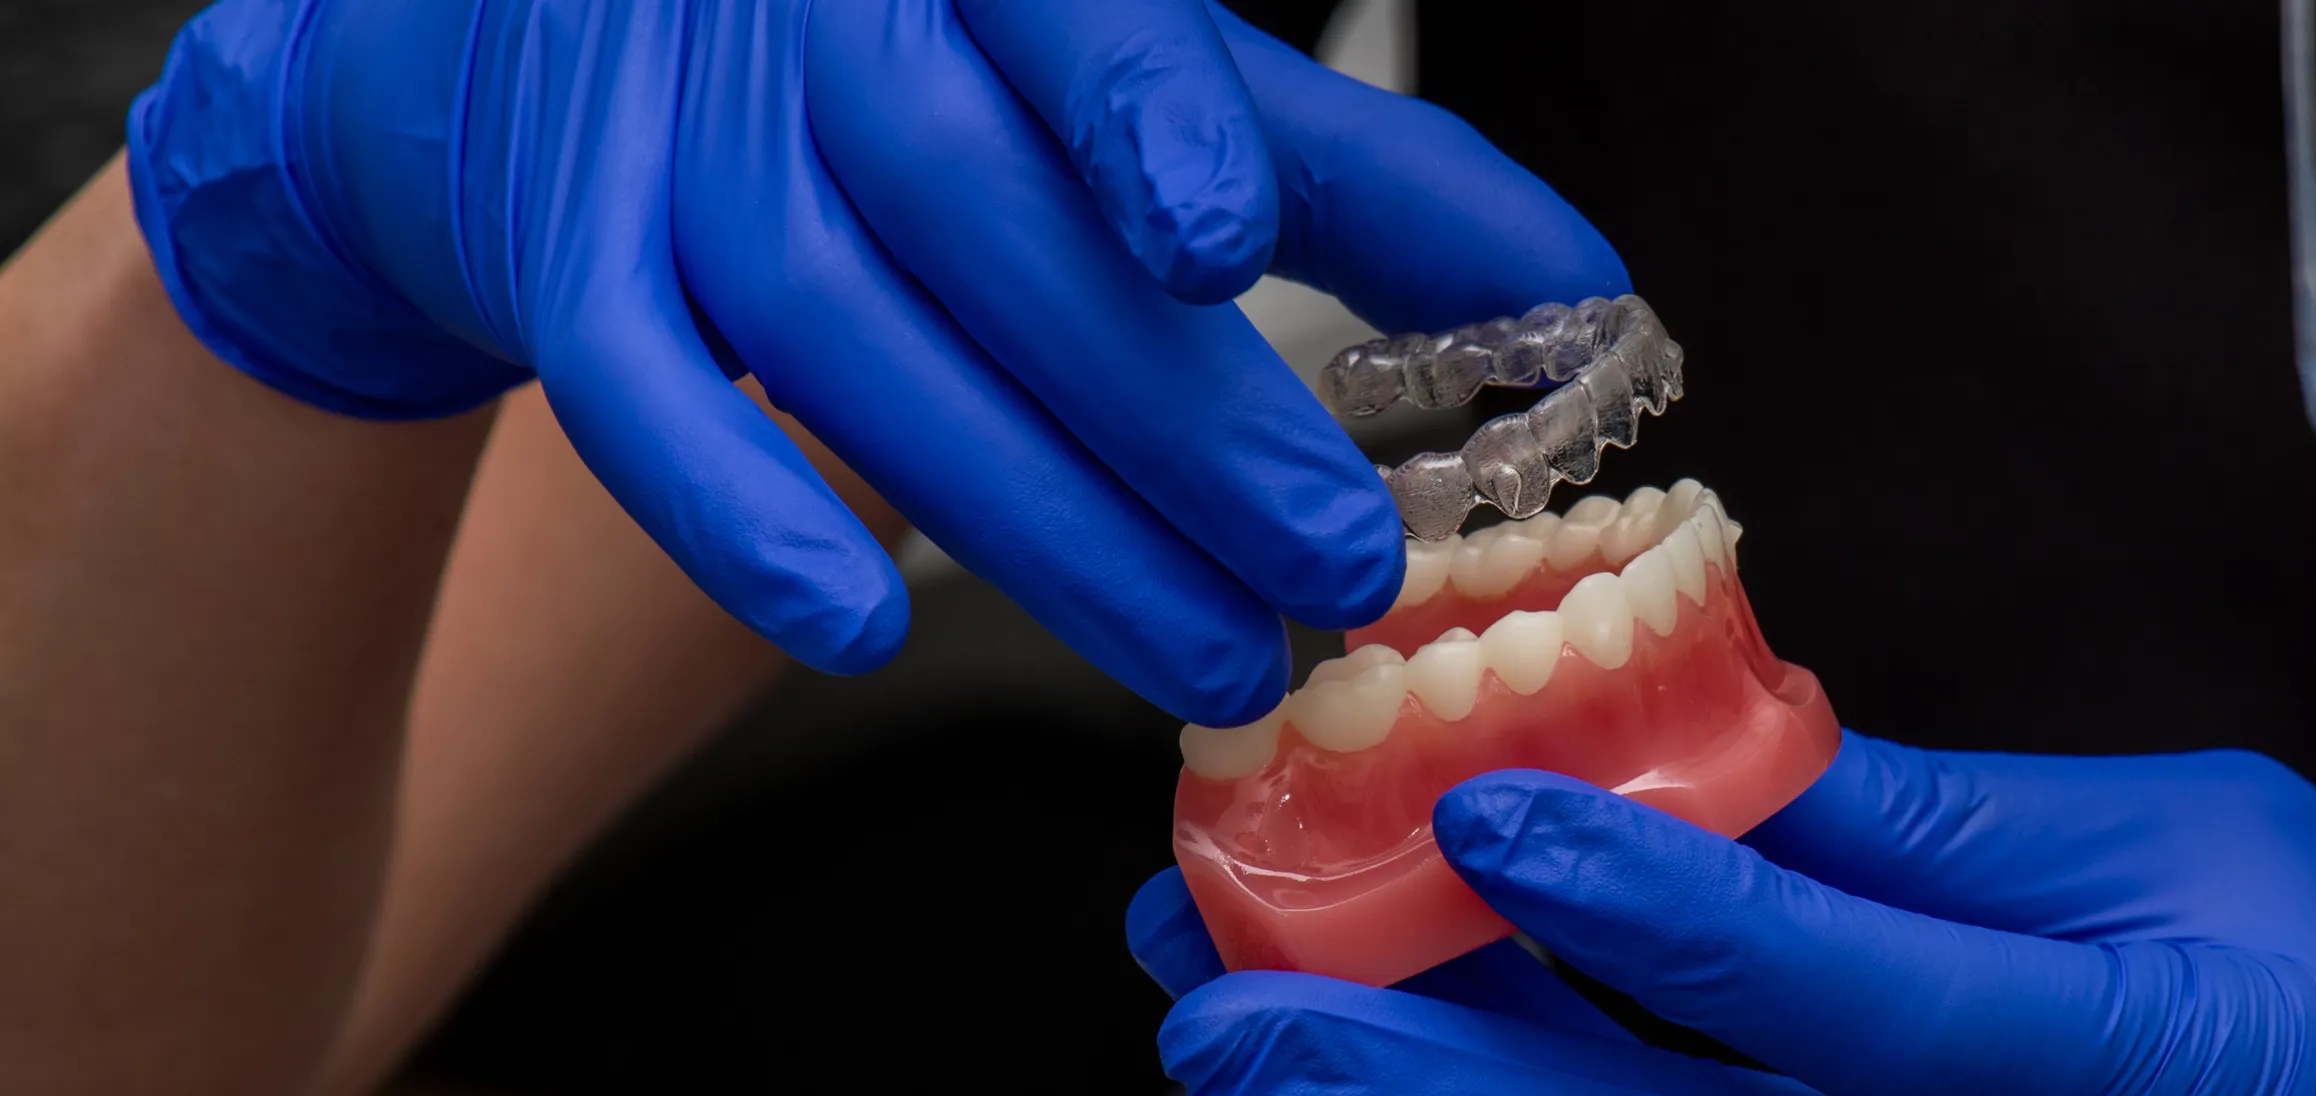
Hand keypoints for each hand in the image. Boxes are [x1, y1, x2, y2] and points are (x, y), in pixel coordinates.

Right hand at [127, 0, 1622, 724]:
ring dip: (1032, 516)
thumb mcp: (1128, 67)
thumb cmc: (923, 56)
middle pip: (980, 215)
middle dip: (1167, 415)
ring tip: (1211, 658)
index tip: (1228, 245)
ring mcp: (671, 129)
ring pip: (835, 330)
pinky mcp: (560, 250)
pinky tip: (862, 635)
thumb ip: (1343, 164)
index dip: (1145, 115)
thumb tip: (1577, 292)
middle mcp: (813, 13)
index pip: (1070, 9)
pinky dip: (739, 516)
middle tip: (1335, 571)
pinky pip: (630, 390)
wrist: (555, 31)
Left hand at [1126, 731, 2315, 1094]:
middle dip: (1419, 1070)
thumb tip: (1723, 749)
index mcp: (2092, 1067)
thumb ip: (1959, 831)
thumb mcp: (2208, 859)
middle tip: (1218, 989)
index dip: (1648, 897)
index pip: (1831, 995)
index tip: (1474, 800)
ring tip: (1236, 1031)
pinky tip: (1385, 1079)